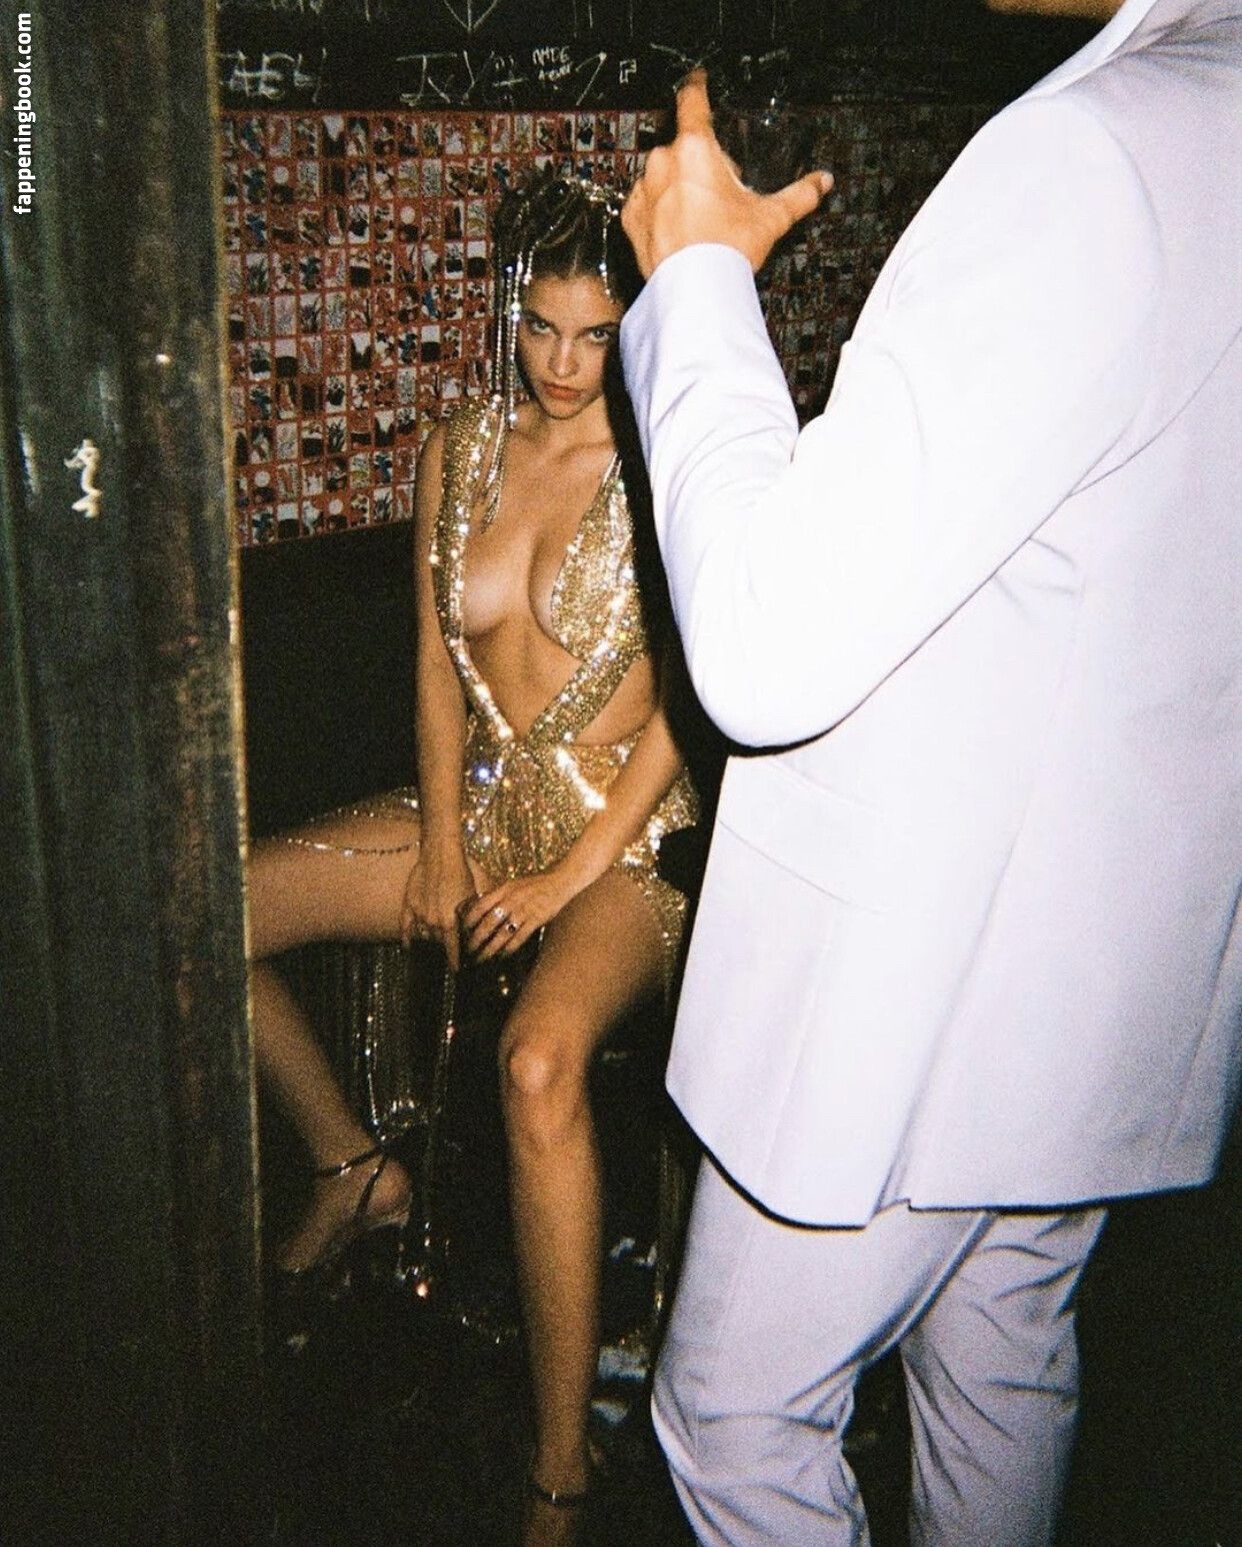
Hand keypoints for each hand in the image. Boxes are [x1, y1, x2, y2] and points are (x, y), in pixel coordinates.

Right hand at [400, 841, 475, 970]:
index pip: (452, 950)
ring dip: (429, 942)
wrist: (441, 853)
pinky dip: (406, 938)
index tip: (456, 971)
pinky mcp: (408, 904)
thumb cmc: (462, 871)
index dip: (454, 962)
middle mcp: (433, 922)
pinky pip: (405, 926)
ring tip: (434, 946)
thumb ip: (479, 911)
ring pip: (423, 936)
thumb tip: (493, 922)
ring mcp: (419, 914)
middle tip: (448, 951)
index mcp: (450, 921)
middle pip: (438, 943)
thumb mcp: (476, 893)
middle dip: (444, 947)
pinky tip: (407, 947)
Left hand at [460, 868, 574, 962]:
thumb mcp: (513, 884)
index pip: (479, 905)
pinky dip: (508, 949)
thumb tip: (478, 907)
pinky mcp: (536, 920)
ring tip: (481, 958)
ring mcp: (524, 910)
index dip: (468, 920)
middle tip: (468, 950)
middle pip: (488, 923)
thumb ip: (497, 895)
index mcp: (504, 889)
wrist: (559, 881)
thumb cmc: (534, 884)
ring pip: (501, 934)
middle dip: (475, 939)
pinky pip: (518, 938)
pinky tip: (501, 956)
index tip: (461, 931)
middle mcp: (511, 899)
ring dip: (489, 949)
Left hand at [621, 70, 831, 277]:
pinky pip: (647, 205)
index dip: (697, 87)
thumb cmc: (727, 251)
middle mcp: (663, 162)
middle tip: (720, 197)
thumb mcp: (771, 218)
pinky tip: (679, 233)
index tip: (698, 81)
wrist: (695, 292)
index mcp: (696, 149)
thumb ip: (799, 194)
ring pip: (663, 177)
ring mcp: (644, 190)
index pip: (692, 101)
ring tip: (700, 222)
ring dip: (678, 188)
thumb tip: (822, 182)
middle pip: (684, 148)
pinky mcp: (630, 218)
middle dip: (701, 164)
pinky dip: (660, 214)